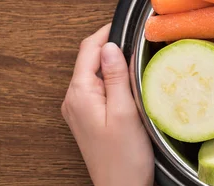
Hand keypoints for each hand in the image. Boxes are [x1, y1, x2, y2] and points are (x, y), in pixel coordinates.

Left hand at [61, 24, 154, 185]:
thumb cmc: (124, 158)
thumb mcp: (125, 112)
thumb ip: (116, 77)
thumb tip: (110, 47)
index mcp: (80, 94)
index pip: (88, 51)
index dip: (106, 35)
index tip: (125, 29)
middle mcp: (74, 100)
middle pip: (91, 62)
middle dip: (113, 51)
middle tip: (139, 52)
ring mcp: (80, 110)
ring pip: (97, 76)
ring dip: (115, 69)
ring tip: (138, 72)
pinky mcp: (90, 118)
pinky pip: (100, 91)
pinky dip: (114, 84)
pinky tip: (131, 92)